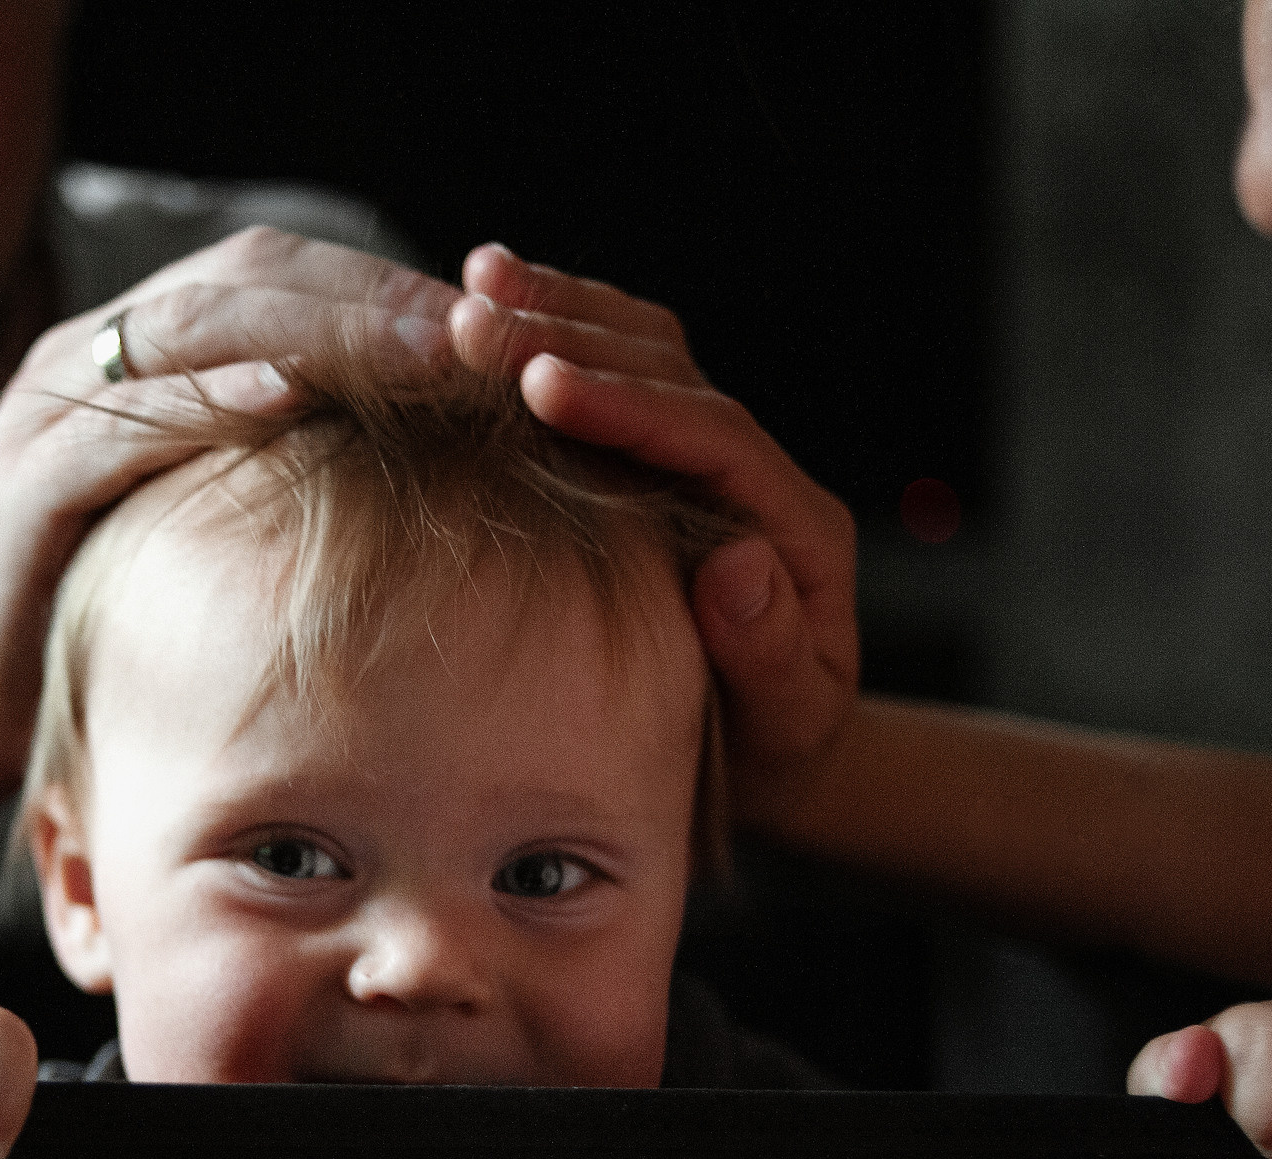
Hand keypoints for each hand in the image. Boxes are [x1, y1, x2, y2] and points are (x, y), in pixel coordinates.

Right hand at [0, 228, 460, 776]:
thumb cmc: (108, 617)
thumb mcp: (208, 520)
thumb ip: (281, 458)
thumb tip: (429, 442)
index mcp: (137, 349)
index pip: (276, 271)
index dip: (383, 285)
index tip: (492, 320)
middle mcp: (88, 353)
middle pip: (247, 276)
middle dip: (372, 297)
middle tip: (481, 330)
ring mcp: (51, 410)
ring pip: (196, 327)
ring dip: (320, 332)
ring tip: (424, 353)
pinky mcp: (27, 483)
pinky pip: (126, 421)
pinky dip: (210, 400)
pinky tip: (292, 396)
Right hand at [448, 243, 859, 774]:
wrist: (776, 760)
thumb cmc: (773, 755)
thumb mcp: (787, 724)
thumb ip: (771, 653)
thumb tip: (739, 563)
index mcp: (796, 527)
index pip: (713, 437)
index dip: (628, 404)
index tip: (542, 385)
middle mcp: (757, 474)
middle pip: (672, 373)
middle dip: (575, 337)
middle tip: (475, 319)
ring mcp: (708, 460)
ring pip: (645, 353)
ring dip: (562, 312)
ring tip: (475, 284)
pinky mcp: (661, 463)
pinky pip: (618, 374)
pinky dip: (561, 333)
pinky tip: (495, 304)